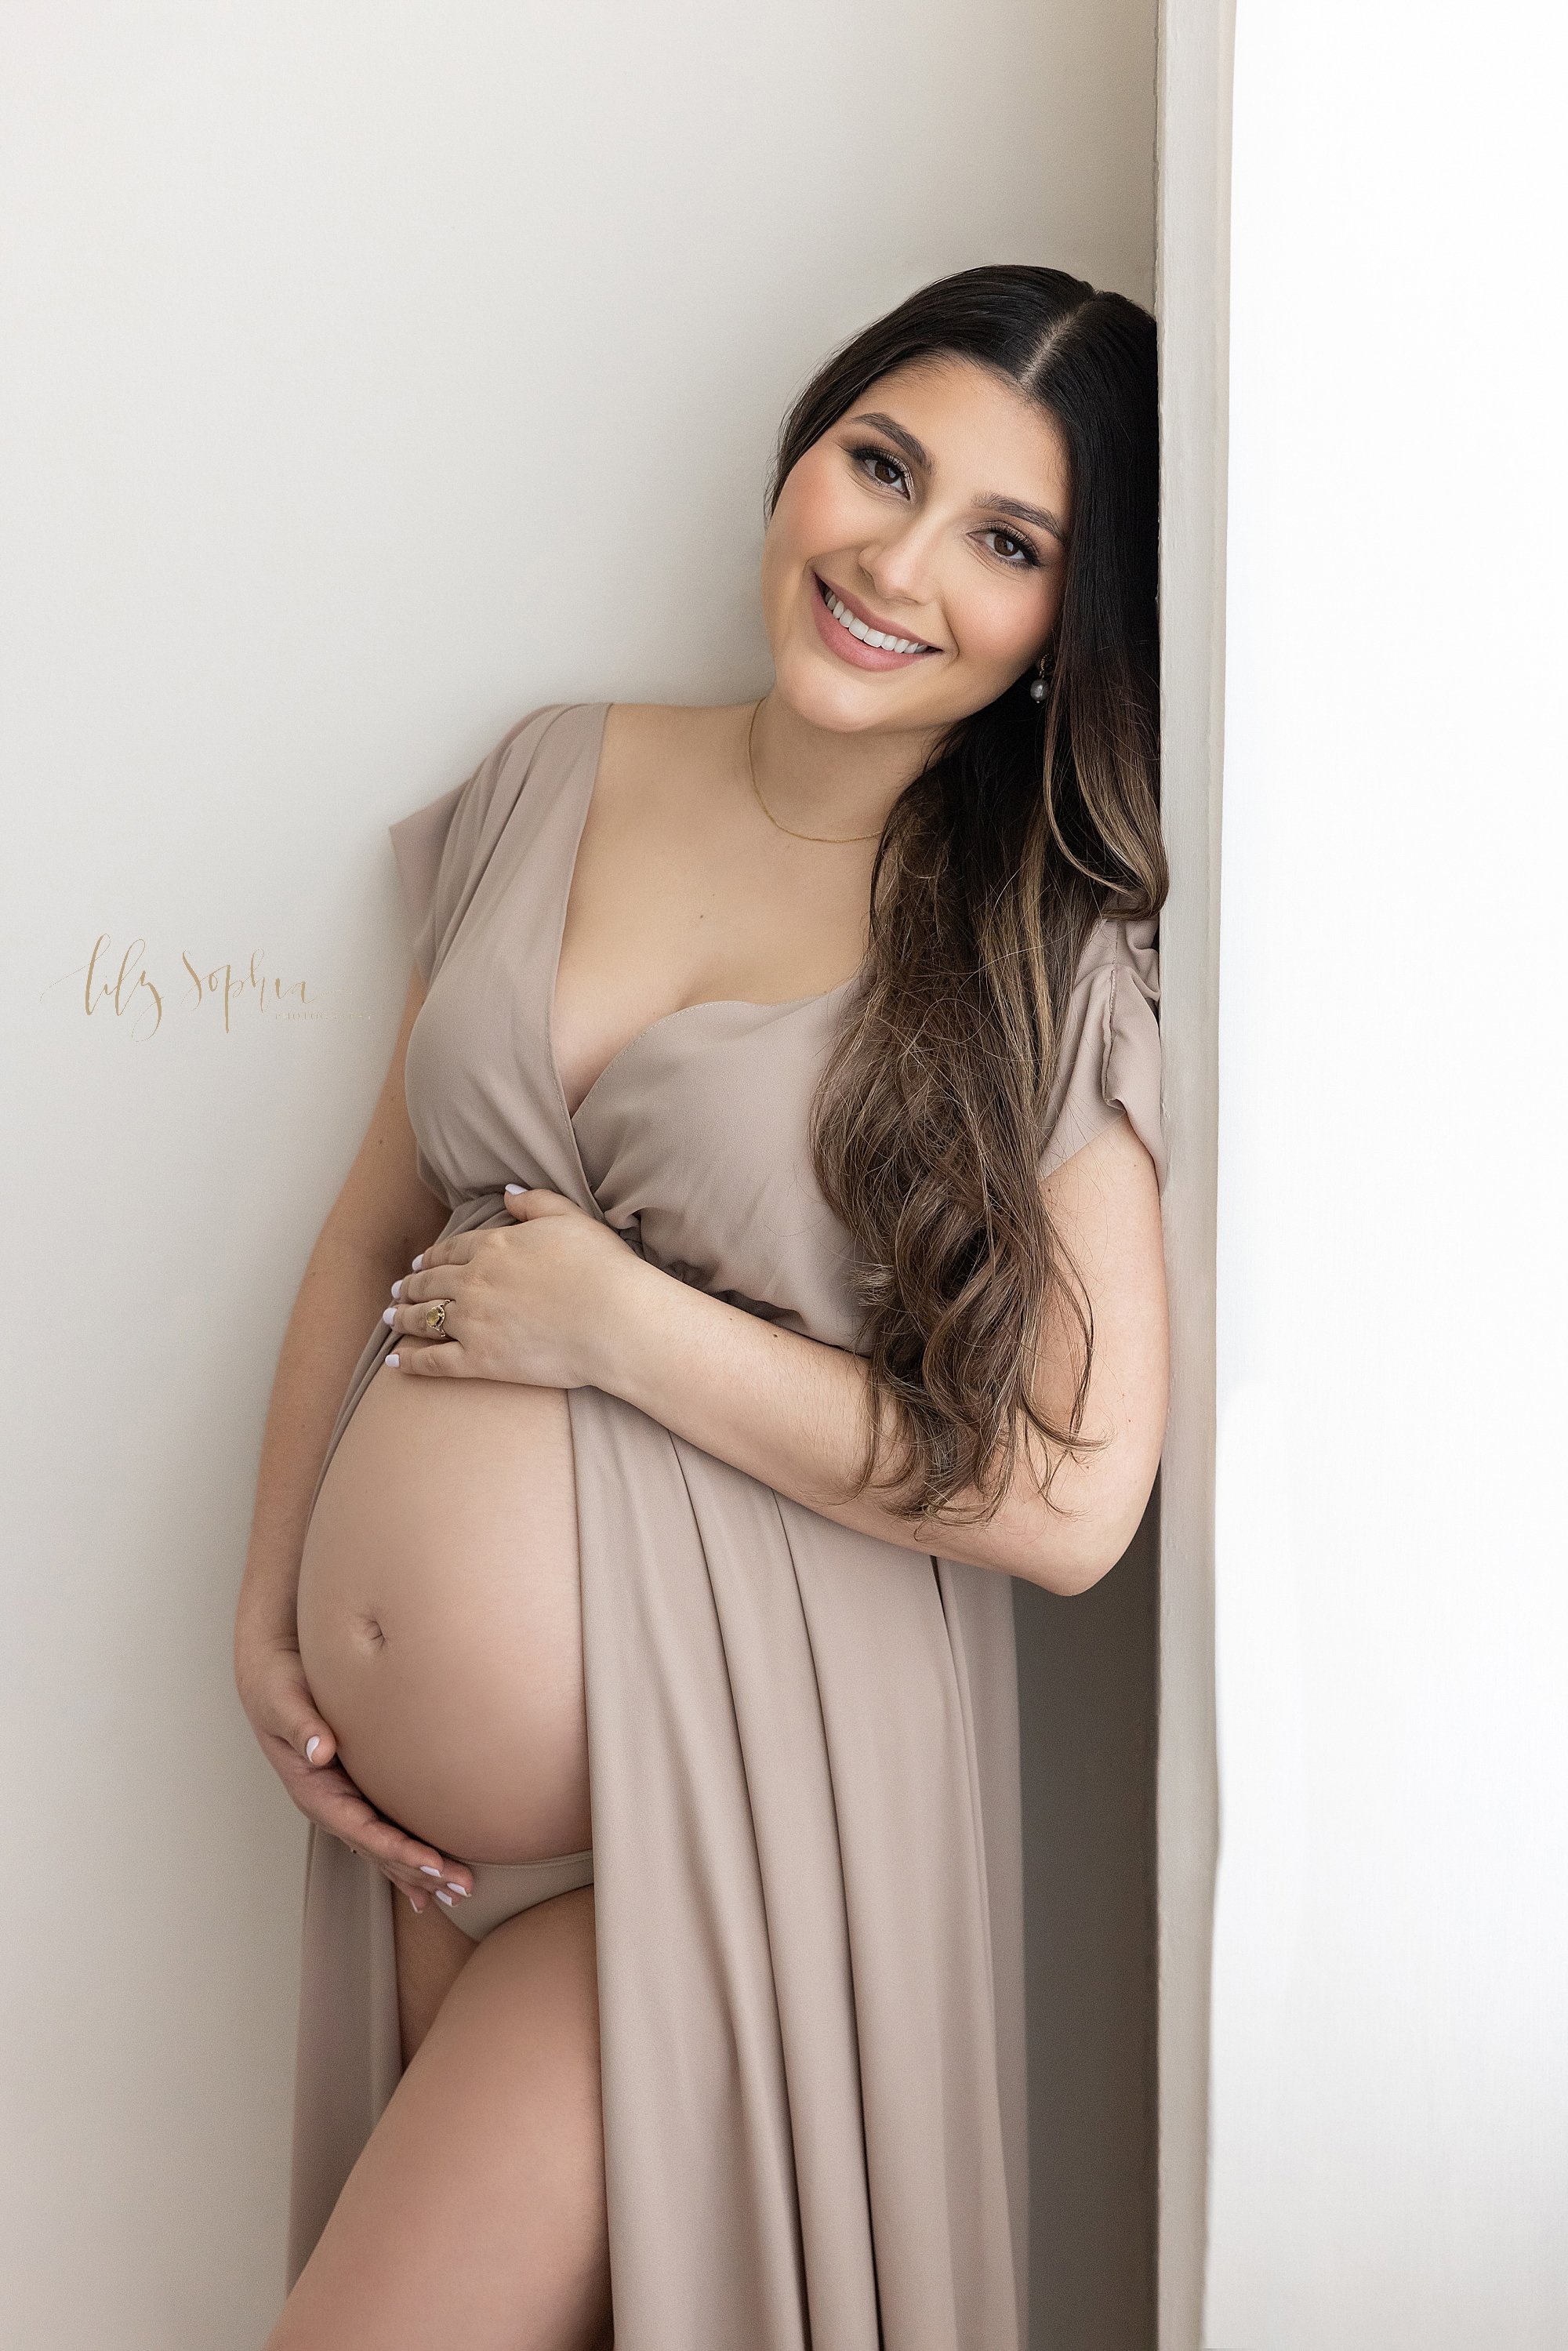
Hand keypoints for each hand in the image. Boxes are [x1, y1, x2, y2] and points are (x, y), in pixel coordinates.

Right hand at [236, 1634, 474, 1914]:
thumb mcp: (283, 1700)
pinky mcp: (356, 1788)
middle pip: (378, 1848)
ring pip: (384, 1845)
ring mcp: (343, 1799)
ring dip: (420, 1870)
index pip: (361, 1829)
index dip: (397, 1849)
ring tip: (458, 1892)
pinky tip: (430, 1873)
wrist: (268, 1676)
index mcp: (314, 1789)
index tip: (432, 1864)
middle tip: (462, 1888)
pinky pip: (384, 1827)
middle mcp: (330, 1803)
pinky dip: (408, 1852)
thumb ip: (300, 1725)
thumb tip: (319, 1751)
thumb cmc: (277, 1686)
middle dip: (419, 1871)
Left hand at [383, 1186, 646, 1388]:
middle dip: (409, 1285)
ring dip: (402, 1316)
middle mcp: (474, 1281)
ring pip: (424, 1318)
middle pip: (430, 1283)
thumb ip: (534, 1201)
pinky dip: (409, 1361)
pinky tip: (394, 1360)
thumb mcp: (570, 1218)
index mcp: (493, 1246)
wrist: (615, 1320)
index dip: (431, 1257)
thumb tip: (507, 1192)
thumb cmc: (601, 1268)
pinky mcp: (479, 1361)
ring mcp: (473, 1322)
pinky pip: (433, 1361)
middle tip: (397, 1289)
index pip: (450, 1250)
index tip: (420, 1264)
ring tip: (391, 1316)